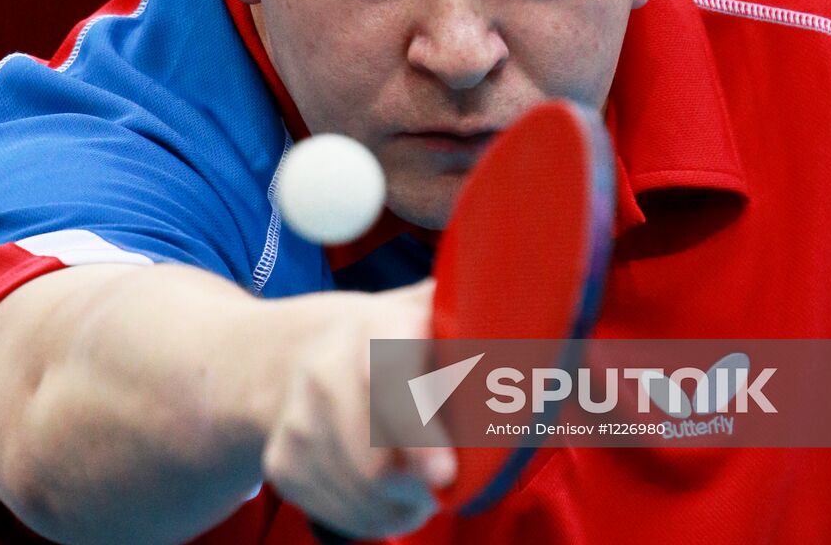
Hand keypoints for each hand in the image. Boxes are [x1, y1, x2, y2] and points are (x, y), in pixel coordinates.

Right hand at [262, 280, 455, 539]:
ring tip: (420, 490)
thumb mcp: (431, 313)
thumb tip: (548, 351)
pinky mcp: (282, 461)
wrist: (298, 351)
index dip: (416, 433)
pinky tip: (388, 496)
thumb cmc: (392, 338)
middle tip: (446, 485)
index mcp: (373, 326)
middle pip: (371, 461)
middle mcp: (323, 369)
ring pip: (358, 496)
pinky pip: (337, 513)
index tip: (446, 477)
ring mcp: (296, 417)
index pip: (388, 382)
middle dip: (416, 490)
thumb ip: (480, 325)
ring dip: (400, 509)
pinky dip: (372, 518)